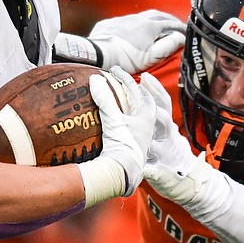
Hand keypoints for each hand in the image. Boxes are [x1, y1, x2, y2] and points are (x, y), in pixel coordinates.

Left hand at [89, 10, 185, 73]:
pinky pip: (124, 21)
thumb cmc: (126, 59)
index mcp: (150, 26)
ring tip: (155, 26)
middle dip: (168, 19)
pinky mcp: (109, 24)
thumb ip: (168, 46)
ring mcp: (122, 20)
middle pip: (157, 15)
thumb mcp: (151, 56)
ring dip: (151, 20)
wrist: (98, 54)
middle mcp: (137, 19)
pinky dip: (133, 24)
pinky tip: (132, 29)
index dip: (179, 27)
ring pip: (140, 16)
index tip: (186, 30)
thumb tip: (180, 38)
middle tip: (174, 24)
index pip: (170, 23)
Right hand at [90, 66, 155, 195]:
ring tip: (122, 99)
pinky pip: (134, 125)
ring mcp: (143, 135)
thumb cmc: (122, 145)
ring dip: (132, 104)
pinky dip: (126, 118)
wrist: (124, 172)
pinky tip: (117, 120)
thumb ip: (104, 99)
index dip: (124, 77)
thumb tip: (95, 79)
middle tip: (123, 82)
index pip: (136, 89)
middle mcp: (148, 124)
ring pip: (141, 114)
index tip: (112, 70)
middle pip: (145, 100)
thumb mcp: (113, 120)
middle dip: (135, 90)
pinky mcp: (135, 144)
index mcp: (147, 114)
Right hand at [139, 72, 206, 205]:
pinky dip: (156, 92)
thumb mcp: (167, 184)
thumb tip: (144, 169)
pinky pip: (163, 106)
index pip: (151, 141)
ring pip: (163, 108)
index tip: (125, 124)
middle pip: (159, 119)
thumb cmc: (180, 185)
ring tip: (142, 78)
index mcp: (166, 153)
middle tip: (134, 91)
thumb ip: (157, 175)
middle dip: (148, 105)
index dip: (139, 133)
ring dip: (154, 92)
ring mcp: (171, 132)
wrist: (195, 183)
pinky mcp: (170, 128)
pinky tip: (146, 80)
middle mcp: (169, 139)